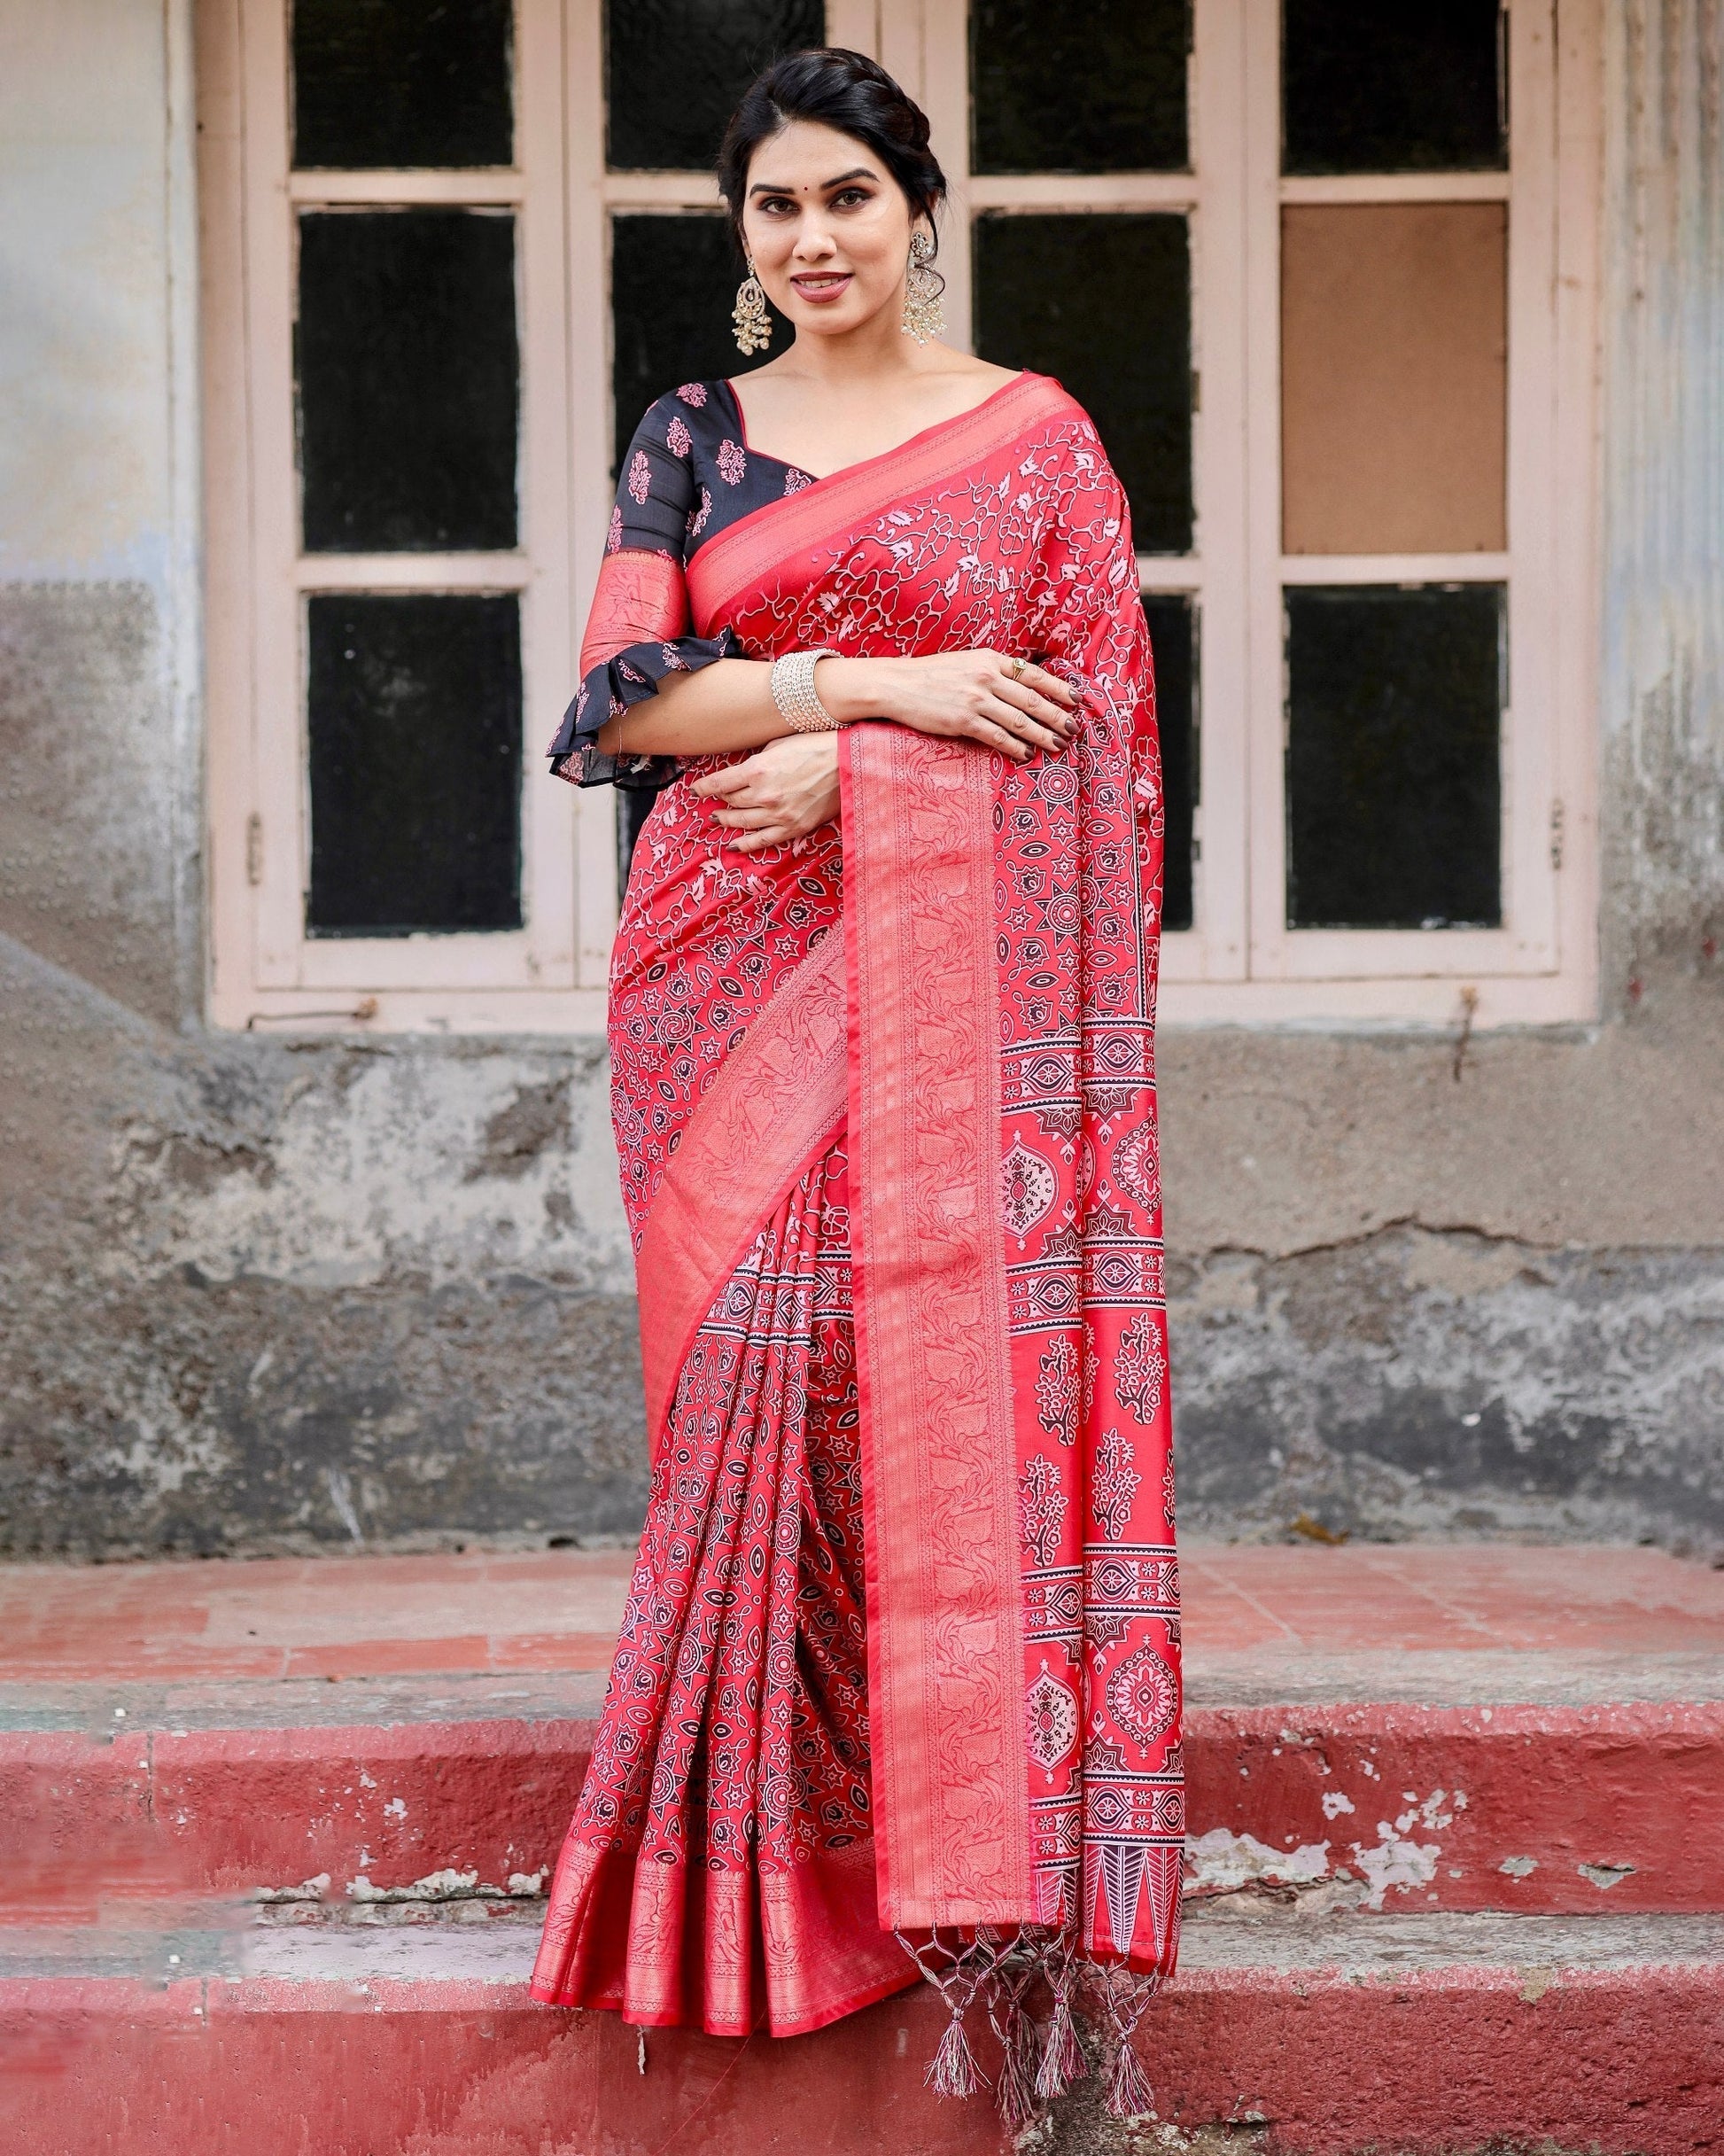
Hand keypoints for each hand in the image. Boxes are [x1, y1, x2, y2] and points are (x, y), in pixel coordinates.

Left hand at [690, 733, 840, 853]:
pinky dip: (745, 844)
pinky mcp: (793, 827)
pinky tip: (734, 845)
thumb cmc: (816, 747)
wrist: (849, 763)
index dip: (704, 788)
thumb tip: (744, 769)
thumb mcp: (780, 744)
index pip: (720, 783)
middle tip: (712, 802)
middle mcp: (763, 794)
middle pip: (731, 802)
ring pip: (742, 822)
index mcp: (757, 769)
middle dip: (719, 802)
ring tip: (718, 819)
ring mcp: (778, 814)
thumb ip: (758, 759)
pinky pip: (762, 840)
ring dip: (726, 821)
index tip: (696, 790)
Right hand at [819, 650, 1078, 761]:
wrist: (897, 685)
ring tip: (1057, 746)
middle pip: (1032, 699)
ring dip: (1042, 735)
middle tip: (1074, 729)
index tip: (1078, 700)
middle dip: (1057, 716)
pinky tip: (1026, 755)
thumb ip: (993, 670)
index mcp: (990, 659)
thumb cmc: (932, 674)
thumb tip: (1023, 684)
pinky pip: (997, 736)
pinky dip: (1015, 747)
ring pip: (1019, 720)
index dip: (1059, 688)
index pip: (1034, 674)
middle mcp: (987, 677)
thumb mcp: (967, 661)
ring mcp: (975, 699)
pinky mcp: (963, 720)